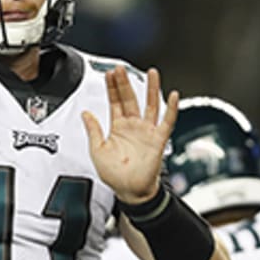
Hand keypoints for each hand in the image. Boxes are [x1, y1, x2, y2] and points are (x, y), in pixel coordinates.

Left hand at [82, 67, 178, 205]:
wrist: (130, 191)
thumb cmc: (115, 175)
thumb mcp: (97, 151)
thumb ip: (93, 130)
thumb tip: (85, 113)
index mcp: (118, 127)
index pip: (115, 102)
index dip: (112, 87)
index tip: (109, 73)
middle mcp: (133, 126)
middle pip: (130, 98)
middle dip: (125, 83)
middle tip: (121, 68)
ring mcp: (147, 131)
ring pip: (151, 105)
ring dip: (151, 89)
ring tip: (152, 73)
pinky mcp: (158, 139)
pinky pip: (167, 122)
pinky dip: (171, 109)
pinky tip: (173, 96)